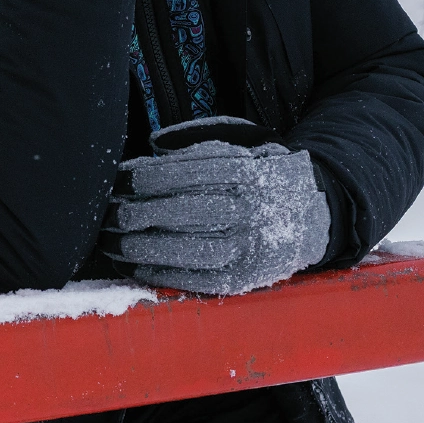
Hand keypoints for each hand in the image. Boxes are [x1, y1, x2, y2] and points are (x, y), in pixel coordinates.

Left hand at [103, 137, 330, 294]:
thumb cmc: (261, 176)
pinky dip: (164, 274)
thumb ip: (198, 142)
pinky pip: (199, 280)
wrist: (316, 214)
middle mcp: (251, 208)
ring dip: (144, 249)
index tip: (117, 180)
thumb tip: (152, 146)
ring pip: (190, 250)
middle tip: (107, 215)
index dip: (145, 177)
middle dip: (138, 213)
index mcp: (247, 171)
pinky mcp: (247, 277)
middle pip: (185, 211)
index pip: (187, 172)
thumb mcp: (241, 145)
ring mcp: (251, 246)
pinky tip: (138, 265)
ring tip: (113, 244)